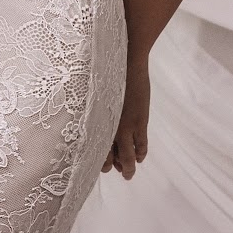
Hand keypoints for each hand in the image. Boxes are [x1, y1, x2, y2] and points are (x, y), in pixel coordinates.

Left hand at [102, 50, 149, 178]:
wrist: (126, 59)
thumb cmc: (103, 71)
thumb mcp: (91, 93)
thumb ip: (92, 109)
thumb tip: (92, 117)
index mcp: (92, 121)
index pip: (91, 149)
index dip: (95, 160)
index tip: (98, 162)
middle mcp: (106, 127)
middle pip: (107, 158)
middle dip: (110, 166)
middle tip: (114, 169)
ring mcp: (124, 126)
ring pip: (127, 157)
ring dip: (127, 168)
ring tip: (127, 173)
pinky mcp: (139, 122)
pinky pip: (141, 146)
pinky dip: (141, 155)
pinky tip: (140, 157)